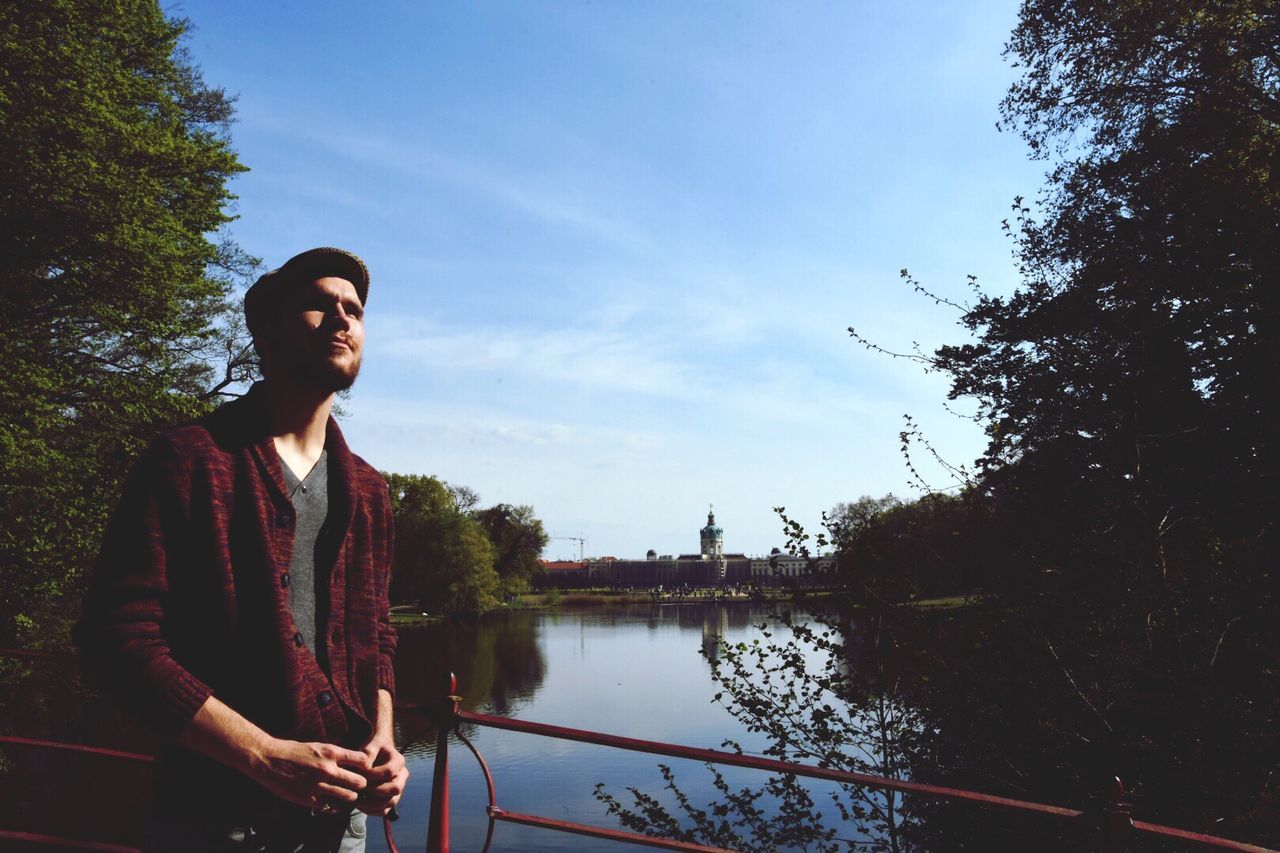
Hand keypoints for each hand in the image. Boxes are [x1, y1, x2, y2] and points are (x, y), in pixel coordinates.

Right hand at [247, 738, 371, 811]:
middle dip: (361, 783)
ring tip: (347, 794)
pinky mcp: (309, 799)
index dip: (366, 766)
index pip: (363, 761)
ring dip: (351, 796)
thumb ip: (336, 755)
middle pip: (360, 782)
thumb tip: (355, 761)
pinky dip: (336, 805)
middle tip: (358, 784)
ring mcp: (319, 786)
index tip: (362, 768)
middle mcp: (328, 769)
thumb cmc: (294, 751)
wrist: (269, 760)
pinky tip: (333, 801)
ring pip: (350, 797)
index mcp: (331, 752)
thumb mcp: (319, 746)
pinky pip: (333, 807)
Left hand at [355, 730, 408, 816]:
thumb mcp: (370, 747)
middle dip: (375, 791)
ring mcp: (398, 789)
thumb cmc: (371, 751)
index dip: (374, 775)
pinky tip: (360, 805)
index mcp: (398, 761)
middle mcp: (402, 776)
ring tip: (357, 800)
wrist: (374, 757)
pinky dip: (371, 811)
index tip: (360, 774)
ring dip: (372, 804)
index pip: (390, 771)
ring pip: (391, 802)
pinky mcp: (391, 800)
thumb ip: (368, 753)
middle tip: (360, 789)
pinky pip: (384, 811)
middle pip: (395, 788)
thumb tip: (366, 768)